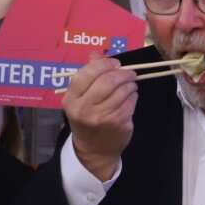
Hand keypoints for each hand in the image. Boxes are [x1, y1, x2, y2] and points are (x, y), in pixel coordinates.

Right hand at [62, 55, 136, 180]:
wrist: (94, 150)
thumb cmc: (86, 118)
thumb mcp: (79, 99)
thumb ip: (87, 75)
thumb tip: (96, 54)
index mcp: (71, 100)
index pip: (87, 73)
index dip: (104, 64)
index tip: (115, 63)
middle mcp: (85, 109)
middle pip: (107, 81)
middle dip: (122, 73)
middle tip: (129, 72)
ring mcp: (103, 118)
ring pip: (123, 90)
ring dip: (130, 84)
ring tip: (130, 84)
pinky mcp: (119, 124)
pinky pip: (131, 102)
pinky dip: (133, 96)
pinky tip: (130, 97)